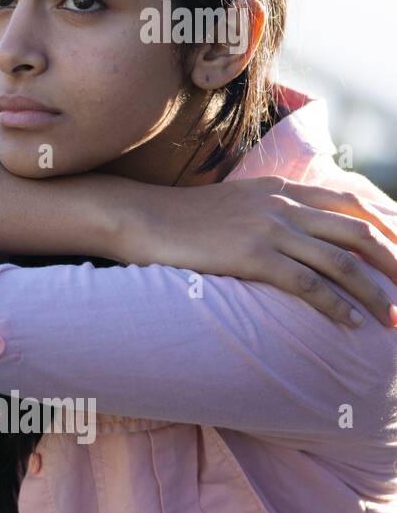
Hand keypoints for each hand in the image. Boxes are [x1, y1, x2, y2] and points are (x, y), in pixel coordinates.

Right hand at [121, 175, 396, 327]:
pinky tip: (350, 323)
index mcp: (280, 190)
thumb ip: (265, 212)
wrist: (139, 217)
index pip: (350, 204)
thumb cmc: (178, 218)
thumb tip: (286, 235)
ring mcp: (268, 229)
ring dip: (373, 292)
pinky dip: (336, 305)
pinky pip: (308, 284)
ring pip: (341, 261)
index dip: (385, 228)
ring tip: (390, 318)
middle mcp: (282, 205)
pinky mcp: (252, 256)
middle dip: (392, 263)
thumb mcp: (231, 204)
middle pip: (358, 232)